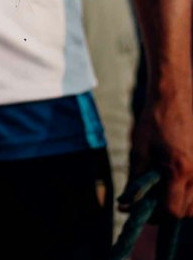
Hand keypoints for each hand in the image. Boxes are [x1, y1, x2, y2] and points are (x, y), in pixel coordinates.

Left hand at [125, 93, 192, 217]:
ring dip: (179, 203)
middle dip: (166, 212)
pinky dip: (187, 192)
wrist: (173, 97)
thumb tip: (127, 203)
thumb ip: (135, 178)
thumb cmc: (153, 120)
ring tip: (161, 190)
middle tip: (149, 201)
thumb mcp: (138, 148)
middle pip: (186, 212)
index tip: (142, 211)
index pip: (172, 212)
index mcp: (178, 171)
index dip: (156, 217)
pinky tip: (172, 180)